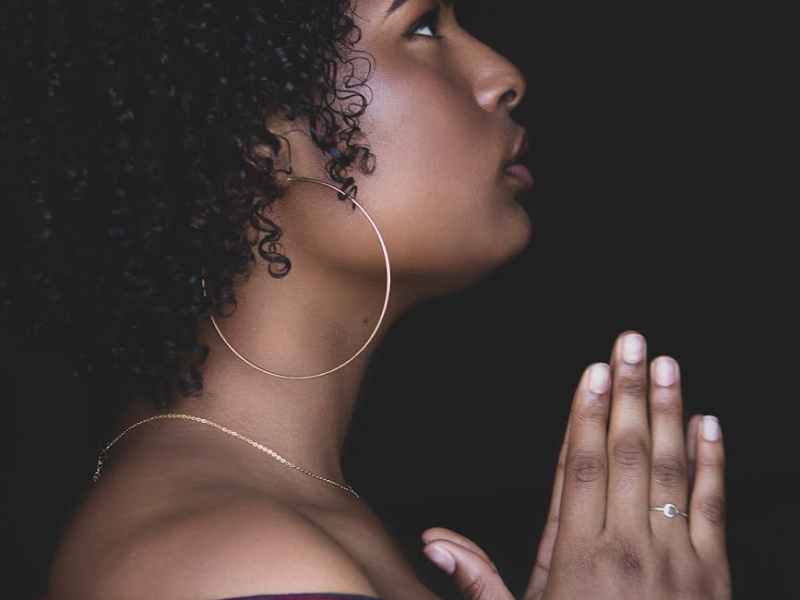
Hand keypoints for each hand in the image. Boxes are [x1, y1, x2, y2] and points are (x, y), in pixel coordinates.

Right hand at [420, 331, 731, 599]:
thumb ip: (478, 581)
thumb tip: (434, 541)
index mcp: (578, 556)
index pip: (582, 467)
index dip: (587, 416)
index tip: (594, 372)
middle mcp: (627, 547)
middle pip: (626, 453)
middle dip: (629, 392)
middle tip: (631, 342)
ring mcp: (674, 557)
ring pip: (669, 470)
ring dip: (669, 412)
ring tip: (667, 366)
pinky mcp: (712, 573)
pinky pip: (712, 507)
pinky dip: (711, 463)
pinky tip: (709, 425)